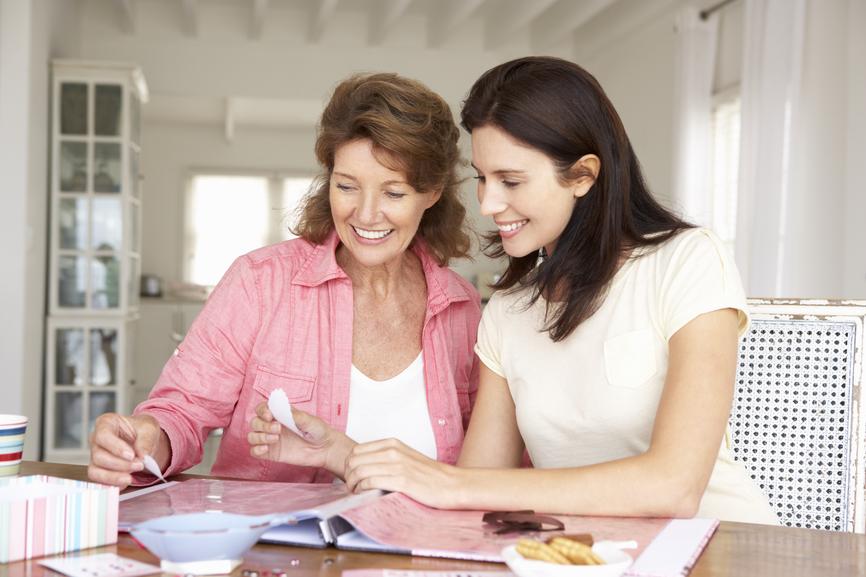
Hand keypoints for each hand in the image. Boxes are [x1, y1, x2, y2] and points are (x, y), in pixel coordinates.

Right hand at [88, 413, 166, 488]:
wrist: (143, 441)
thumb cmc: (142, 430)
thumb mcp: (149, 428)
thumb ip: (146, 439)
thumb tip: (142, 455)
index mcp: (106, 423)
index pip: (103, 435)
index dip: (116, 447)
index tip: (131, 455)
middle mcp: (96, 440)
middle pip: (99, 456)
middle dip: (120, 464)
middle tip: (139, 465)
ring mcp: (95, 456)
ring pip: (96, 471)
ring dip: (115, 477)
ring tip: (132, 477)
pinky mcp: (99, 470)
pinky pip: (100, 481)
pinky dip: (113, 484)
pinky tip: (126, 481)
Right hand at [248, 402, 354, 477]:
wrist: (325, 449)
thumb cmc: (318, 430)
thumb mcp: (310, 421)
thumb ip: (296, 415)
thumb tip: (283, 409)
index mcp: (280, 414)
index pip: (262, 408)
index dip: (262, 410)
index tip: (270, 416)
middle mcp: (272, 425)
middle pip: (255, 422)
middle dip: (263, 425)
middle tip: (278, 429)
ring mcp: (271, 440)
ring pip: (252, 436)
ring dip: (259, 437)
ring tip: (276, 439)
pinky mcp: (271, 453)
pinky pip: (254, 451)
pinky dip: (256, 450)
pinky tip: (266, 449)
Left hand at [344, 438, 461, 507]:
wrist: (452, 485)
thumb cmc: (429, 475)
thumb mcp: (405, 457)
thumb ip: (385, 457)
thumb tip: (363, 465)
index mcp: (392, 444)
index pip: (356, 450)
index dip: (350, 465)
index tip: (354, 476)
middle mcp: (393, 451)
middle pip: (353, 460)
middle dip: (348, 475)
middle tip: (353, 487)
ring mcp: (397, 465)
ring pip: (359, 471)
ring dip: (352, 484)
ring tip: (356, 493)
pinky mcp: (402, 481)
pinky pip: (370, 482)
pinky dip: (361, 490)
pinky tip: (364, 495)